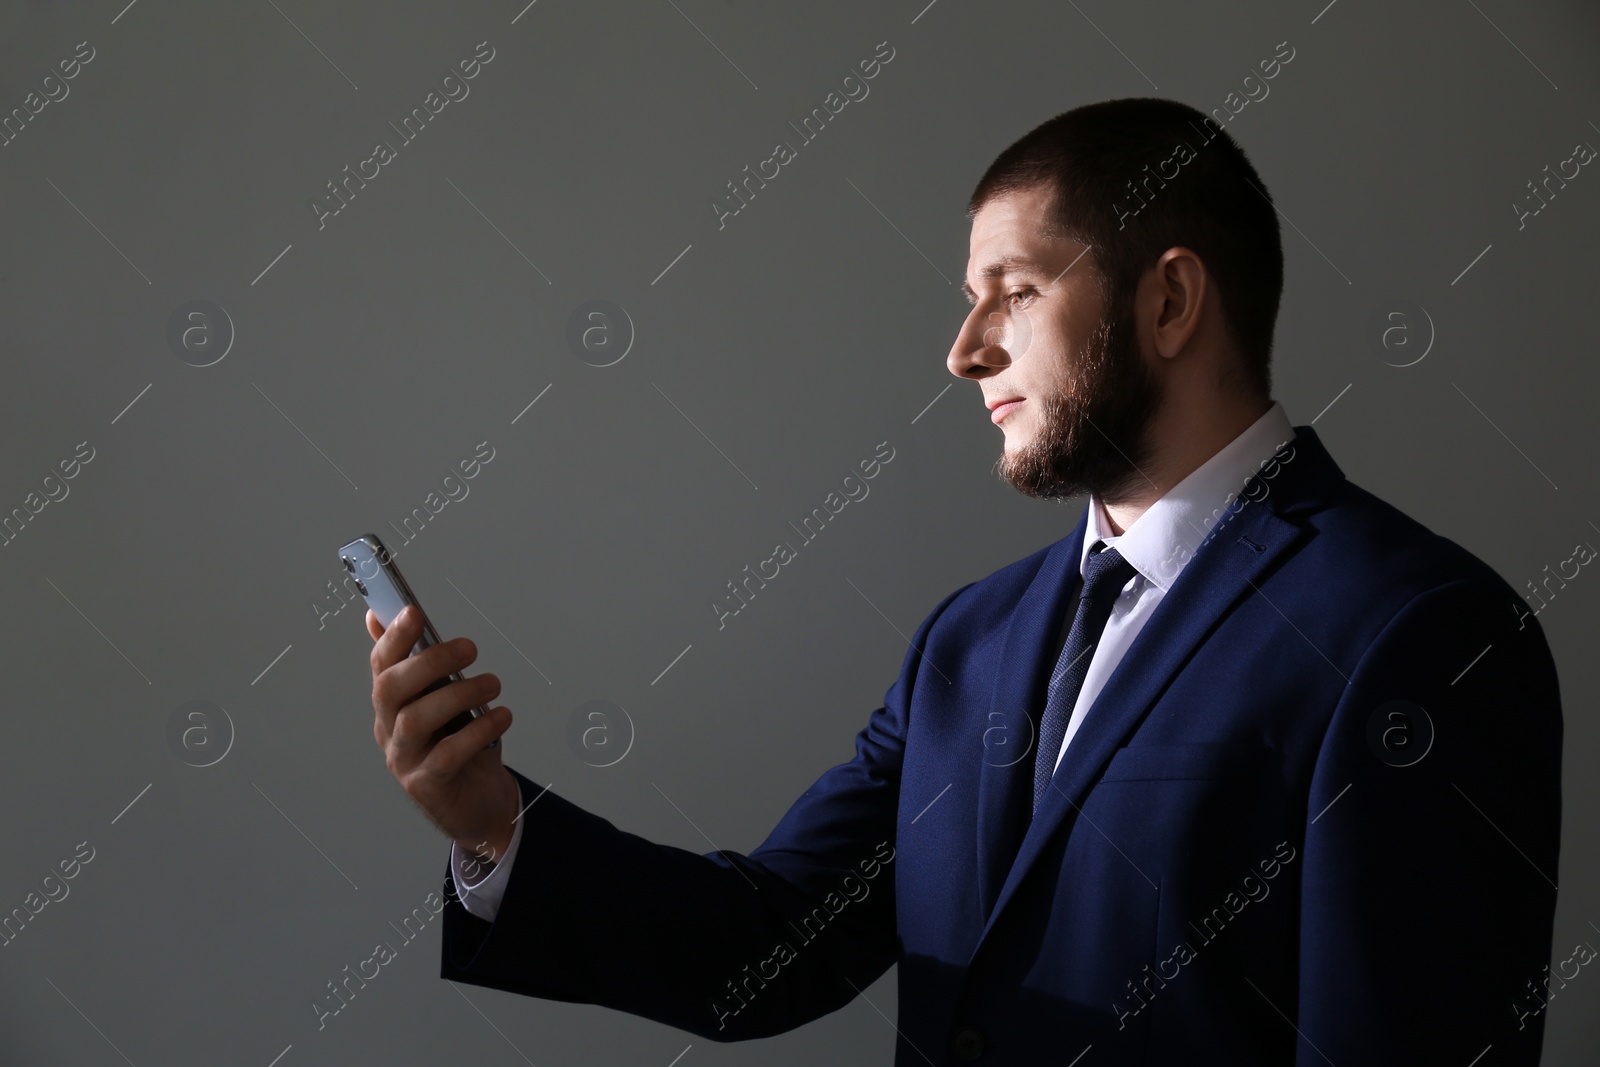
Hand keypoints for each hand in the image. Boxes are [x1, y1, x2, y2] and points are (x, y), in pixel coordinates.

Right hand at [368, 606, 519, 862]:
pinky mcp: (427, 785)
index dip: (393, 636)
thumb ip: (423, 663)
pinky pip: (447, 755)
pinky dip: (478, 731)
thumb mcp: (445, 700)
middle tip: (469, 648)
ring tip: (492, 684)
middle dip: (429, 662)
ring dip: (458, 694)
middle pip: (389, 689)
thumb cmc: (462, 745)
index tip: (413, 611)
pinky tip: (502, 717)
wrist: (478, 804)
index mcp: (392, 704)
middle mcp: (390, 730)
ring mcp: (404, 760)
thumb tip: (386, 615)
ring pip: (415, 720)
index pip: (381, 665)